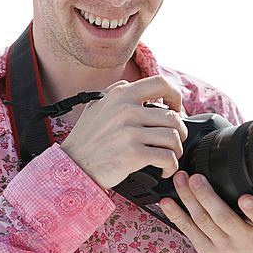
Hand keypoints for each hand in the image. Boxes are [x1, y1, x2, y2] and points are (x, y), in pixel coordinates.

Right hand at [60, 75, 188, 189]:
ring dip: (176, 150)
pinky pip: (166, 157)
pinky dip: (170, 166)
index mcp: (121, 95)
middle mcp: (126, 110)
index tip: (176, 108)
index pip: (160, 83)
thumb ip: (114, 92)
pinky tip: (164, 169)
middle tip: (174, 141)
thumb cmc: (85, 139)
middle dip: (179, 132)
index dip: (175, 95)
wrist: (73, 165)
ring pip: (173, 137)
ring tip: (170, 156)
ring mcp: (130, 132)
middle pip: (173, 116)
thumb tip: (130, 83)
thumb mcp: (95, 106)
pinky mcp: (133, 154)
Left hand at [159, 171, 252, 252]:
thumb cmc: (252, 236)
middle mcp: (244, 240)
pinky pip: (188, 231)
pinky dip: (176, 214)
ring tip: (180, 181)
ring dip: (188, 198)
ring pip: (202, 221)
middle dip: (206, 196)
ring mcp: (223, 248)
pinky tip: (167, 203)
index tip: (244, 198)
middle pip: (223, 217)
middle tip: (195, 178)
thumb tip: (236, 172)